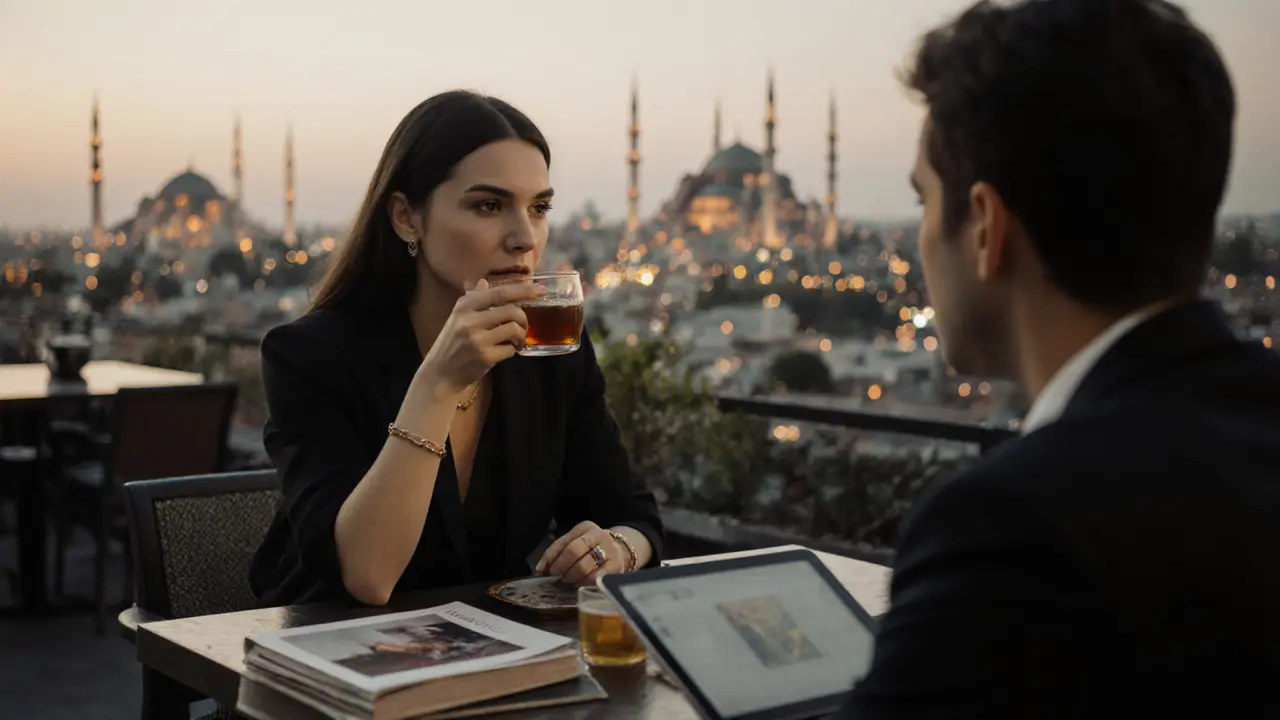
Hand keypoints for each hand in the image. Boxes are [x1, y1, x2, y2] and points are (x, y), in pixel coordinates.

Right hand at [418, 278, 543, 393]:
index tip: (540, 290)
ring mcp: (477, 339)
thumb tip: (484, 282)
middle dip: (524, 319)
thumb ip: (473, 299)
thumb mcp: (457, 316)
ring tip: (516, 340)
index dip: (523, 290)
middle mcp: (469, 320)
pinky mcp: (485, 357)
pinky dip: (512, 350)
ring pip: (514, 329)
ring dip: (521, 336)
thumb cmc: (453, 342)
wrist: (441, 372)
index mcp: (465, 306)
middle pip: (512, 311)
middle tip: (523, 326)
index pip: (500, 293)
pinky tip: (504, 351)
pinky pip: (511, 349)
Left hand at [535, 521, 624, 585]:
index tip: (543, 570)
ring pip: (584, 566)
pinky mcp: (616, 566)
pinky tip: (581, 584)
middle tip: (557, 576)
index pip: (563, 542)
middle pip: (574, 551)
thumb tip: (539, 570)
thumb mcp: (576, 542)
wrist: (622, 551)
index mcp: (585, 528)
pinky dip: (585, 583)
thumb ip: (557, 553)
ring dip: (572, 576)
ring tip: (569, 580)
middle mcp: (598, 536)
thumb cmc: (592, 548)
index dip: (551, 557)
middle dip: (561, 567)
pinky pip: (596, 578)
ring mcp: (609, 550)